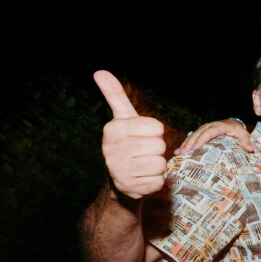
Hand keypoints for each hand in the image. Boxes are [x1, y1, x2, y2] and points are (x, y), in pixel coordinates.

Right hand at [94, 70, 167, 199]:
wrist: (121, 182)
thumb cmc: (128, 145)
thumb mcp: (123, 120)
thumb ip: (115, 96)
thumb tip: (99, 71)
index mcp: (112, 130)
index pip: (156, 127)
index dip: (155, 133)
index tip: (143, 137)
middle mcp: (111, 151)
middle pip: (159, 146)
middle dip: (157, 150)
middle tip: (144, 153)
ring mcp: (119, 172)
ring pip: (160, 164)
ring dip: (157, 166)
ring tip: (144, 166)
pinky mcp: (130, 190)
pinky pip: (159, 181)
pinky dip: (156, 181)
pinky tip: (143, 179)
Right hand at [177, 120, 253, 153]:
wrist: (233, 124)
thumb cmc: (238, 130)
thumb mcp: (243, 133)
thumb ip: (246, 140)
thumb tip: (251, 148)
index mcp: (220, 126)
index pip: (210, 132)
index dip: (202, 139)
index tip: (196, 147)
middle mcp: (210, 126)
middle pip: (199, 133)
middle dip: (190, 142)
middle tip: (184, 152)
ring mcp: (204, 128)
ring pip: (193, 135)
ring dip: (185, 143)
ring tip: (178, 153)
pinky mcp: (201, 132)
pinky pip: (192, 137)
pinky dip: (185, 143)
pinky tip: (178, 151)